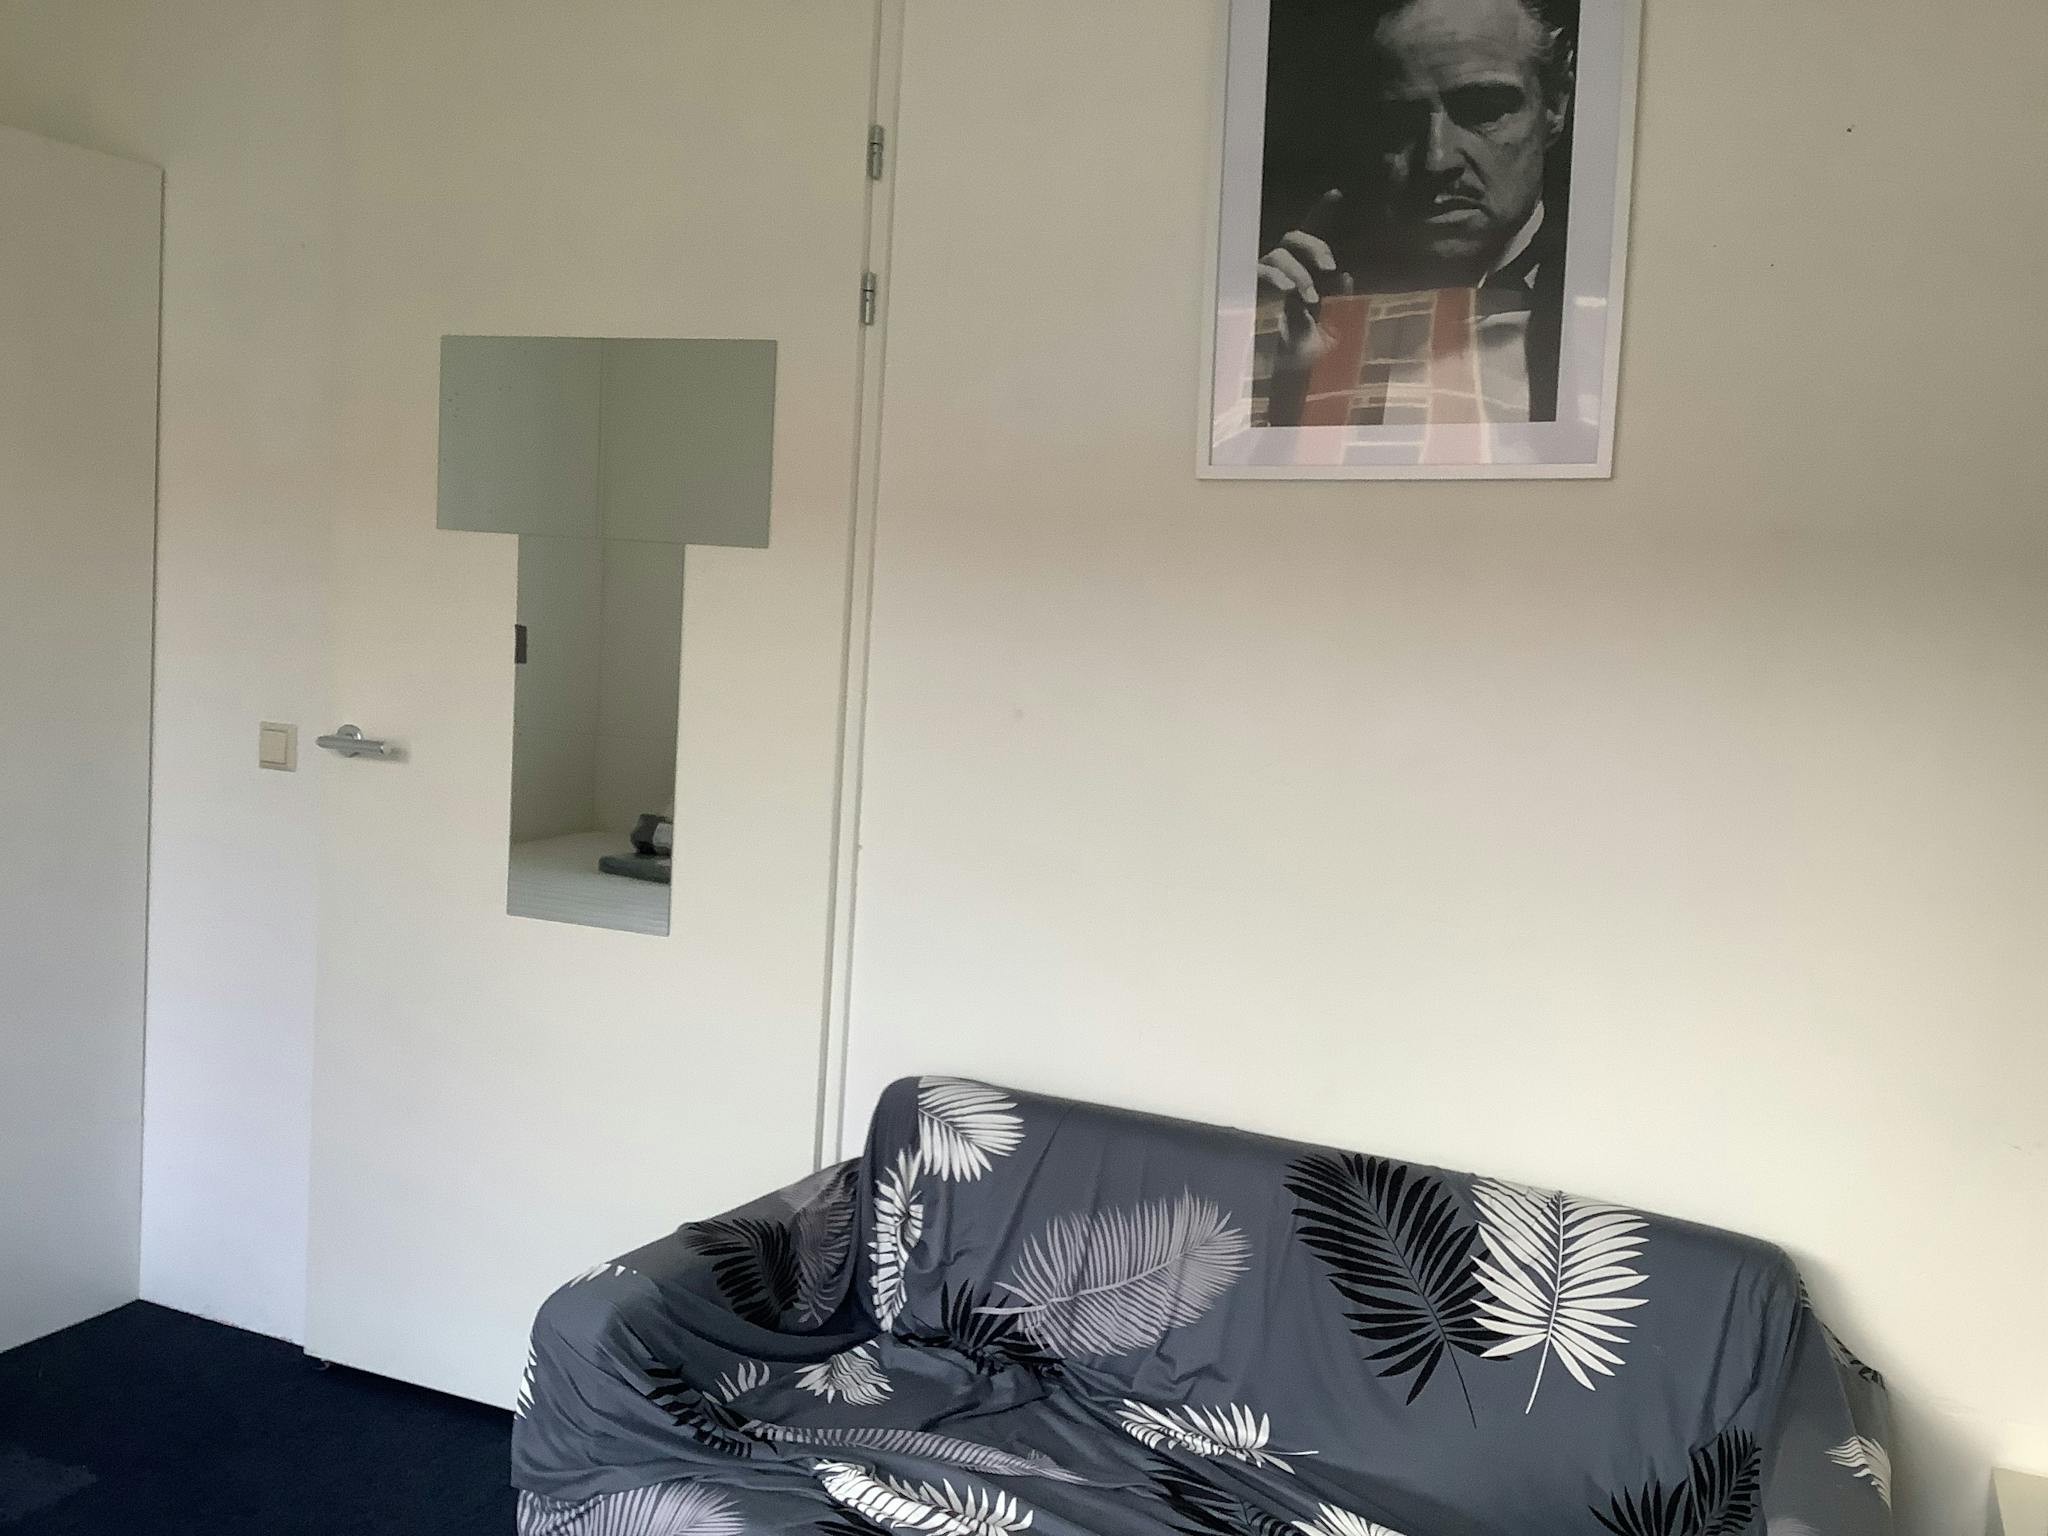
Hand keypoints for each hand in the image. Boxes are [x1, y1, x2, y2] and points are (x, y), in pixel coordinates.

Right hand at [1257, 189, 1351, 362]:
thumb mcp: (1334, 321)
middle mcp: (1281, 269)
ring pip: (1279, 254)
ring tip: (1308, 295)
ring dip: (1298, 271)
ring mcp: (1263, 279)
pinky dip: (1278, 278)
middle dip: (1313, 245)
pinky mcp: (1248, 292)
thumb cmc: (1308, 349)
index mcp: (1303, 270)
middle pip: (1293, 236)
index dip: (1321, 212)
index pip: (1310, 235)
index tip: (1336, 193)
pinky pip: (1261, 273)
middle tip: (1329, 265)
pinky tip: (1289, 291)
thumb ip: (1340, 297)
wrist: (1285, 375)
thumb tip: (1345, 276)